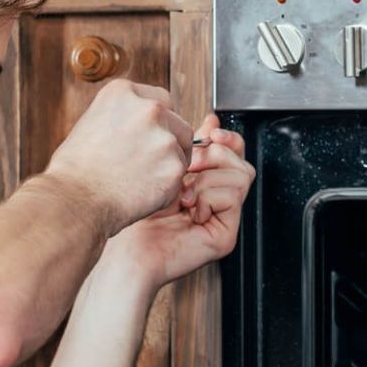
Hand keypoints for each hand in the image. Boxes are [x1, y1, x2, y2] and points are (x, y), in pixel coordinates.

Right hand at [43, 79, 194, 233]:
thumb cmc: (74, 170)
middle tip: (144, 164)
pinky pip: (178, 177)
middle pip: (177, 123)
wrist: (74, 200)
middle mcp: (149, 109)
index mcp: (124, 92)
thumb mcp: (91, 124)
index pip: (160, 100)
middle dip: (168, 142)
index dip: (156, 122)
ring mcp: (164, 137)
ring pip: (181, 151)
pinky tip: (139, 194)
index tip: (147, 137)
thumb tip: (139, 126)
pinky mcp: (174, 167)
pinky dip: (165, 189)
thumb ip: (122, 118)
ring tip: (136, 181)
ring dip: (167, 164)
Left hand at [103, 115, 253, 288]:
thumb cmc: (134, 212)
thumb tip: (212, 120)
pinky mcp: (225, 236)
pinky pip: (233, 197)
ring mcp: (224, 221)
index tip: (211, 130)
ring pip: (241, 177)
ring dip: (207, 179)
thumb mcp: (164, 169)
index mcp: (207, 185)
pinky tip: (189, 209)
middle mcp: (219, 204)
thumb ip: (189, 146)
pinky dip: (208, 197)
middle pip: (242, 162)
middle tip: (189, 167)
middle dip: (215, 155)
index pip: (233, 153)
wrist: (124, 247)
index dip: (227, 139)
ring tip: (184, 194)